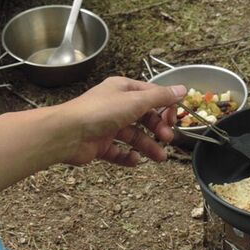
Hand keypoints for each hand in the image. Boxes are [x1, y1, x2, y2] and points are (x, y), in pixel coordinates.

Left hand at [54, 77, 186, 166]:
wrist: (67, 133)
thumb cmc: (99, 112)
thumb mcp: (135, 101)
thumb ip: (160, 97)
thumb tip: (182, 90)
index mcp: (123, 90)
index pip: (151, 96)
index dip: (165, 107)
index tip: (174, 119)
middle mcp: (116, 106)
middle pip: (144, 118)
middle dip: (158, 129)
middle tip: (167, 139)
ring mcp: (107, 126)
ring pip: (134, 136)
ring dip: (149, 146)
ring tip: (160, 158)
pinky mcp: (100, 145)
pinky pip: (119, 152)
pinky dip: (128, 157)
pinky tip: (135, 159)